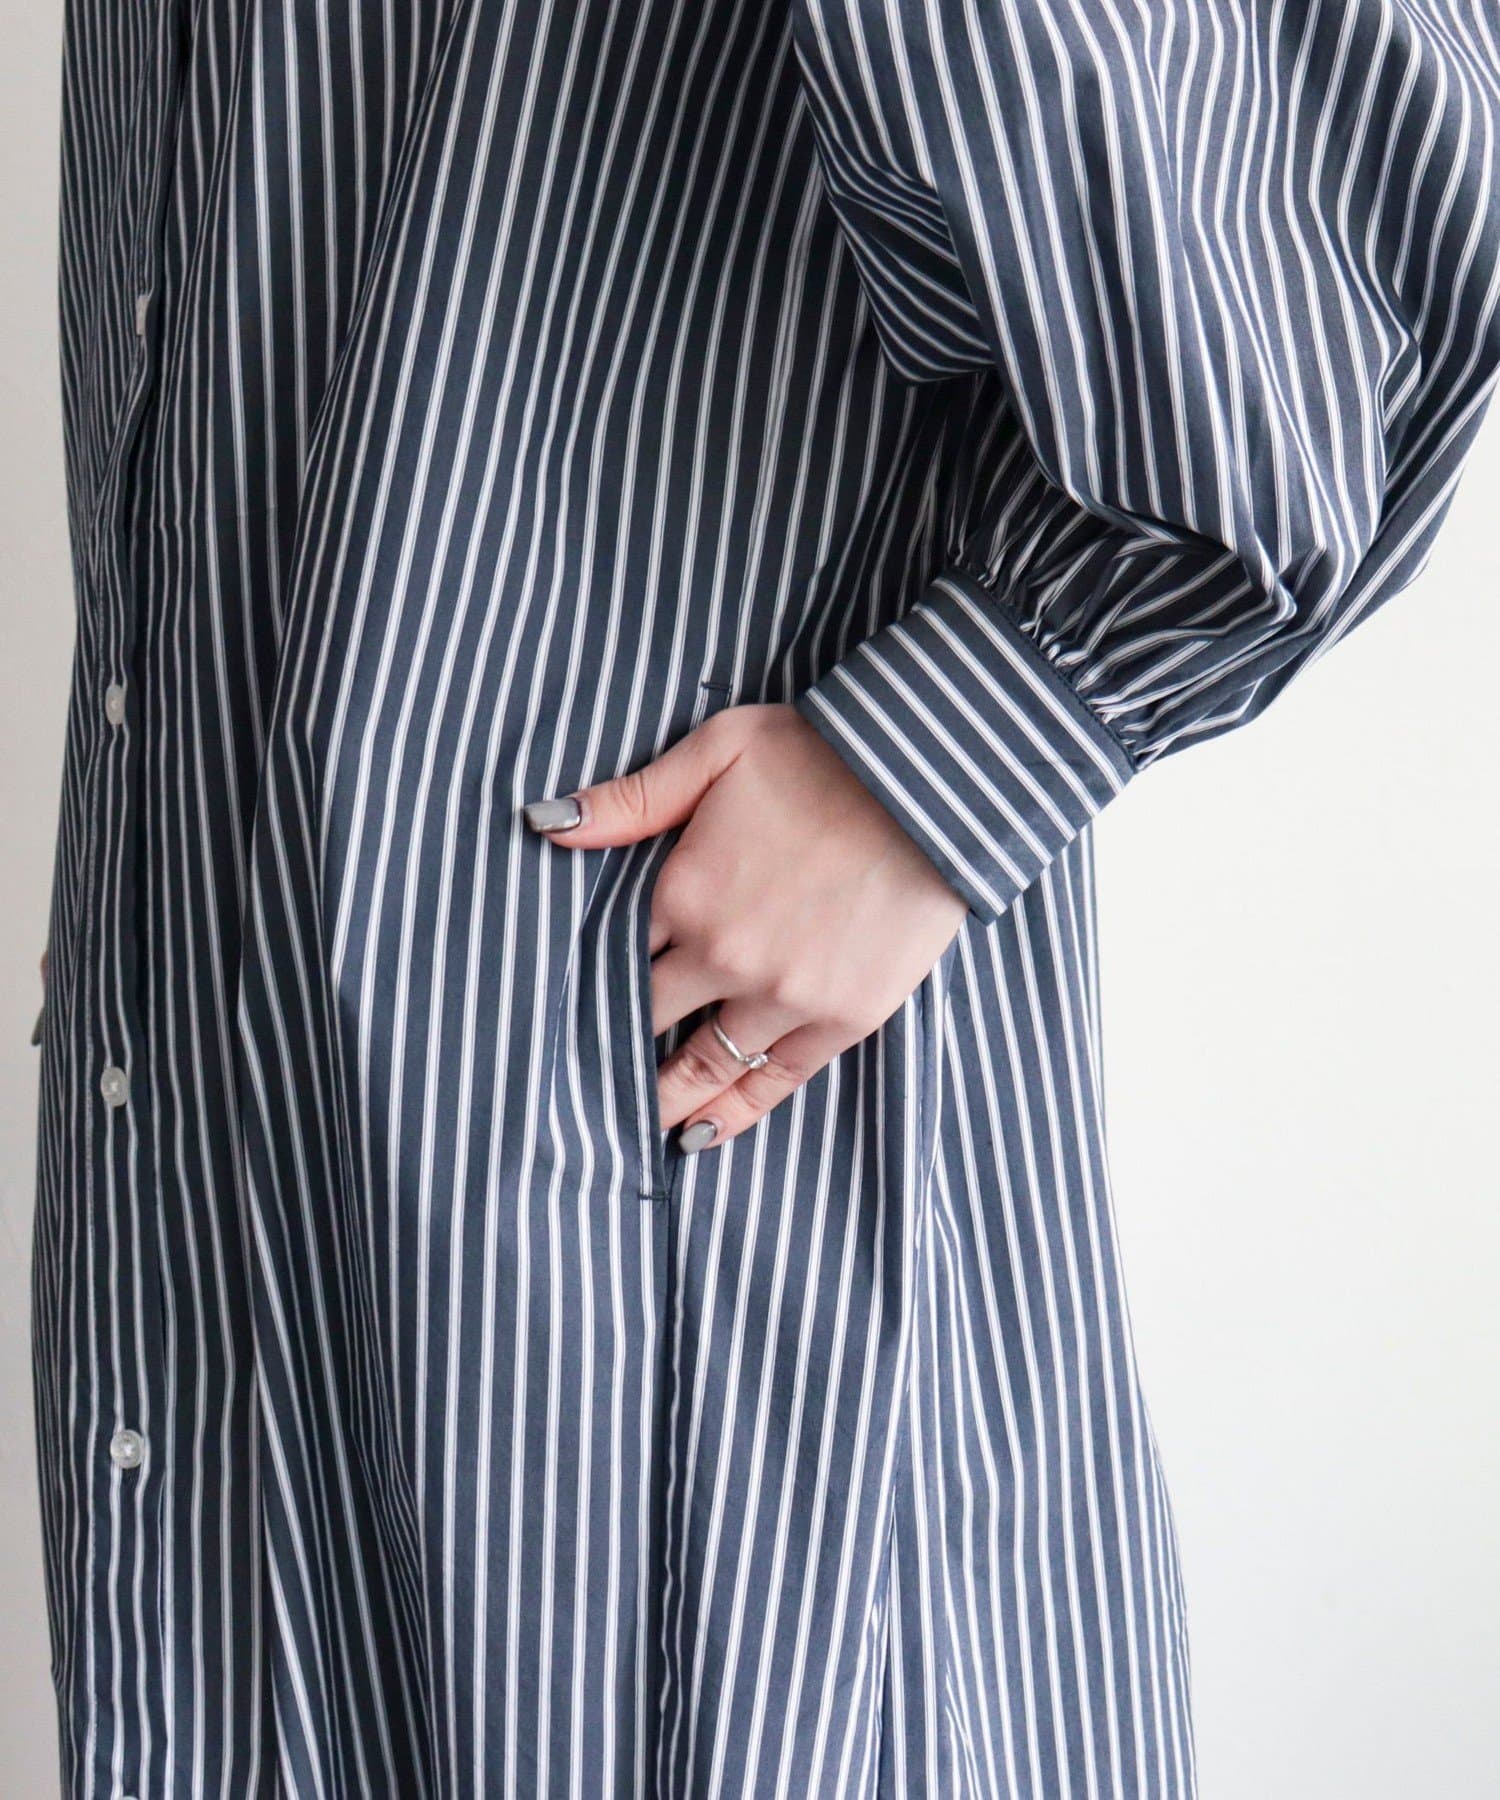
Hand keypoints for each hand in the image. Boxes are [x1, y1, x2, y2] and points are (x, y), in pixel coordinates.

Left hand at [524, 703, 967, 1149]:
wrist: (932, 786)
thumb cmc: (824, 756)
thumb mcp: (718, 750)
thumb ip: (632, 799)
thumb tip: (545, 825)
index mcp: (682, 892)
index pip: (616, 953)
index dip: (595, 978)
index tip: (570, 1007)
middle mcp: (722, 955)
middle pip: (648, 1015)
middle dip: (616, 1044)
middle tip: (581, 1082)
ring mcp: (783, 995)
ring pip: (702, 1064)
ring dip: (664, 1096)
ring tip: (633, 1125)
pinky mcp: (841, 1018)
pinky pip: (773, 1082)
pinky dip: (733, 1114)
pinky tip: (698, 1136)